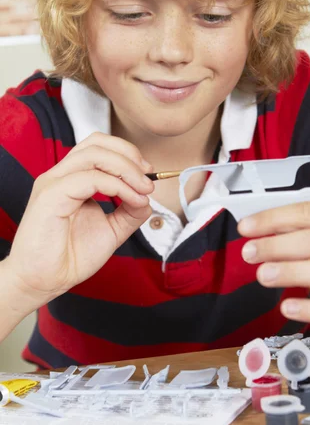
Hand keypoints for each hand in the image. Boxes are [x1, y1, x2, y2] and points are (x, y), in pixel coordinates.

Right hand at [6, 132, 153, 306]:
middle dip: (130, 156)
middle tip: (148, 179)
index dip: (128, 154)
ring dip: (127, 169)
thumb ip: (129, 212)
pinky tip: (131, 200)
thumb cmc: (70, 256)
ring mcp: (54, 183)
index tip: (148, 175)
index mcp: (71, 178)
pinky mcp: (50, 196)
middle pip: (97, 142)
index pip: (99, 146)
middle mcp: (61, 175)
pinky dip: (118, 186)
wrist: (45, 281)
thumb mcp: (111, 230)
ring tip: (144, 190)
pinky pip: (90, 178)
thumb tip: (148, 199)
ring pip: (94, 155)